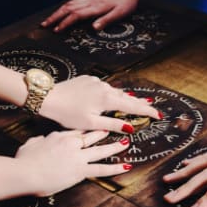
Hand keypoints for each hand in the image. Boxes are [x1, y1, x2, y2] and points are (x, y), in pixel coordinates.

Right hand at [15, 130, 130, 195]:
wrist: (25, 172)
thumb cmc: (23, 160)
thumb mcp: (31, 144)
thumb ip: (39, 141)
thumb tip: (39, 141)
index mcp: (59, 136)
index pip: (77, 130)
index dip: (88, 128)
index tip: (96, 126)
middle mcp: (71, 143)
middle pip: (92, 136)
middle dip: (104, 132)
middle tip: (115, 130)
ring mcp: (77, 157)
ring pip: (100, 150)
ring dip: (114, 146)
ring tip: (126, 143)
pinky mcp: (80, 171)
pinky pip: (101, 169)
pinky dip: (114, 168)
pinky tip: (126, 166)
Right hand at [41, 0, 141, 31]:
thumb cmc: (125, 4)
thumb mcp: (119, 14)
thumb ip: (106, 20)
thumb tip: (94, 27)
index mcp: (94, 8)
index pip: (75, 15)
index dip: (64, 23)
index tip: (56, 30)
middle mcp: (89, 3)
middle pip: (67, 8)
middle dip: (54, 17)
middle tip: (44, 25)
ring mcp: (88, 1)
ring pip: (68, 4)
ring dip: (57, 12)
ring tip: (48, 19)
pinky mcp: (90, 0)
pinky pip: (73, 2)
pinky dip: (64, 7)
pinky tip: (62, 10)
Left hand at [41, 75, 159, 132]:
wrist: (49, 97)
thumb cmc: (67, 113)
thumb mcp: (91, 123)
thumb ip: (112, 124)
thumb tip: (130, 128)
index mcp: (107, 99)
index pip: (133, 106)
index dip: (147, 111)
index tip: (158, 115)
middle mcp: (105, 87)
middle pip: (127, 97)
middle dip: (140, 103)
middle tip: (152, 107)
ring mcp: (97, 82)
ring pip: (115, 91)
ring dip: (125, 98)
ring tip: (136, 102)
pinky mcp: (88, 79)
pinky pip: (104, 87)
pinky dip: (111, 93)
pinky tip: (112, 96)